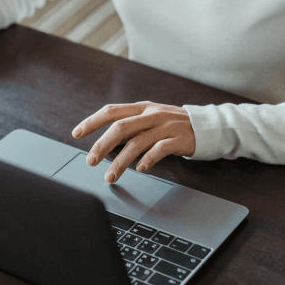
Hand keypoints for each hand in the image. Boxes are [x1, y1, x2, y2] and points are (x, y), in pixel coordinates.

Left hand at [71, 101, 194, 182]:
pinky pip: (159, 149)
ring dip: (121, 161)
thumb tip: (105, 143)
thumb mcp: (150, 120)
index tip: (77, 133)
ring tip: (111, 176)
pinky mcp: (179, 139)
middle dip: (102, 145)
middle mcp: (151, 114)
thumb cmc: (173, 126)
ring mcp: (165, 126)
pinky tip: (140, 169)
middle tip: (91, 161)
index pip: (111, 111)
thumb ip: (130, 128)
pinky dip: (147, 160)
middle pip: (120, 127)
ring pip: (137, 142)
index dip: (92, 121)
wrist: (208, 127)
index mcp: (141, 108)